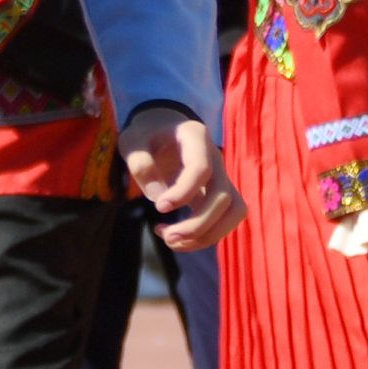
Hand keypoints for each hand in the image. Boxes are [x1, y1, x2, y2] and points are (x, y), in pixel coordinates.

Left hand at [121, 108, 240, 248]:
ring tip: (172, 240)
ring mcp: (221, 177)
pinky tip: (173, 236)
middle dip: (197, 225)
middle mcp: (216, 158)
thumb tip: (158, 198)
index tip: (160, 208)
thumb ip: (140, 163)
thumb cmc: (146, 133)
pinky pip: (224, 221)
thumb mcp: (132, 140)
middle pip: (224, 197)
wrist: (162, 128)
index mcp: (196, 137)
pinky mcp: (218, 195)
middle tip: (167, 235)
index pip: (201, 168)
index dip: (183, 192)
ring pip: (234, 212)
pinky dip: (202, 236)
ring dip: (207, 235)